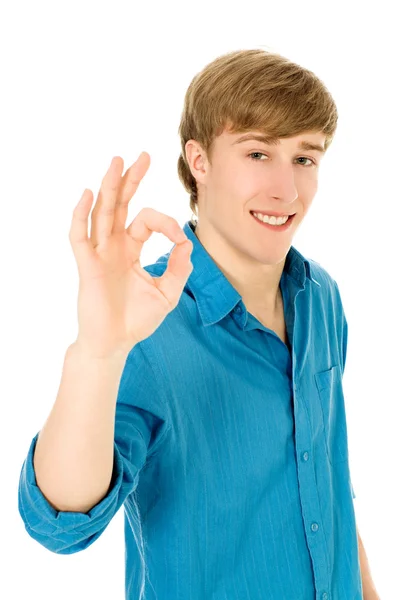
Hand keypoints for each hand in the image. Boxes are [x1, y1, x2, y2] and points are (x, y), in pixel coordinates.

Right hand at [69, 153, 192, 358]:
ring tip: (117, 161)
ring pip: (103, 212)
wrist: (115, 344)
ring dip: (109, 186)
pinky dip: (82, 214)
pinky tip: (90, 194)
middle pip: (121, 204)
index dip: (166, 223)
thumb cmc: (137, 320)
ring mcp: (99, 253)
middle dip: (131, 179)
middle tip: (142, 155)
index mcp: (131, 250)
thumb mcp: (167, 292)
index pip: (146, 220)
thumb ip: (178, 267)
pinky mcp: (87, 265)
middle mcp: (114, 246)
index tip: (180, 239)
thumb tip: (187, 242)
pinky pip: (80, 235)